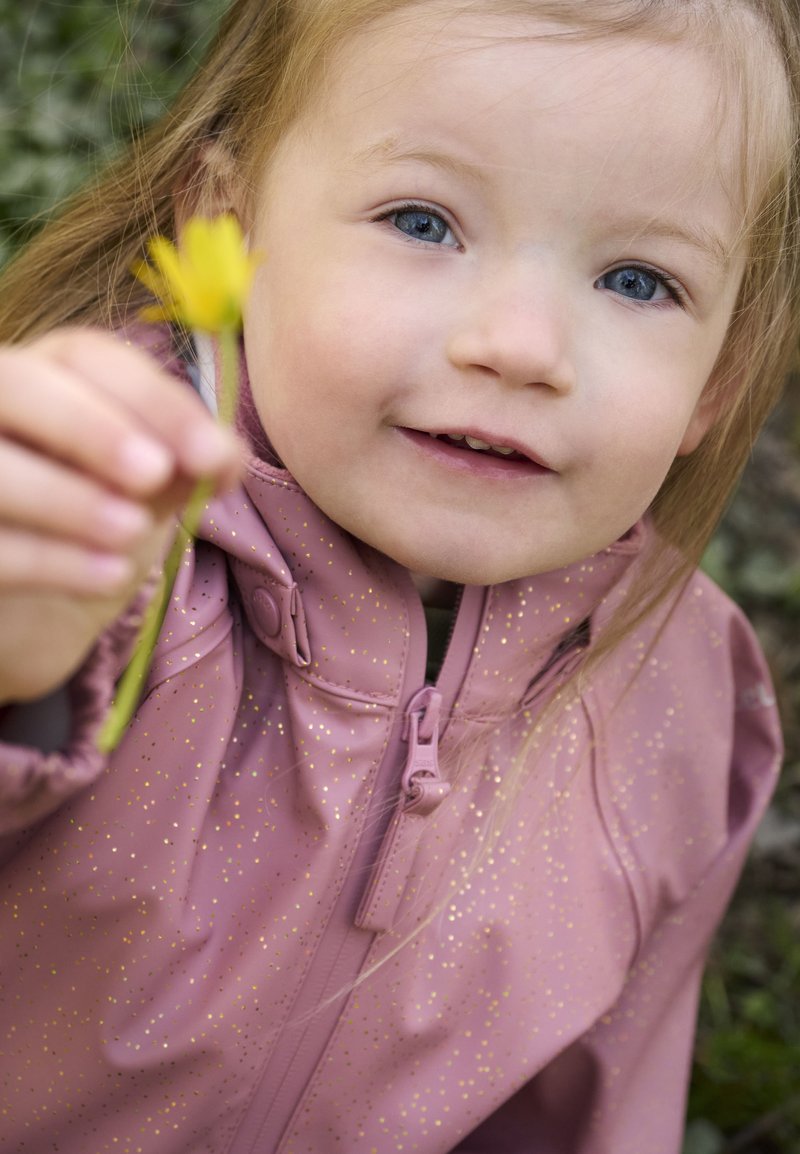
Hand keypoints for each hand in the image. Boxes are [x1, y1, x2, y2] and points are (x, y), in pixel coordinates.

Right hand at [0, 328, 239, 704]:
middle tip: (155, 474)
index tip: (214, 454)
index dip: (152, 399)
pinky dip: (55, 561)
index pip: (86, 357)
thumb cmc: (94, 526)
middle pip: (18, 384)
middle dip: (92, 427)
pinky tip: (109, 575)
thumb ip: (185, 464)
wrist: (40, 608)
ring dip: (71, 497)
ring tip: (132, 530)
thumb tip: (226, 455)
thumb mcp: (147, 491)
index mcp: (42, 377)